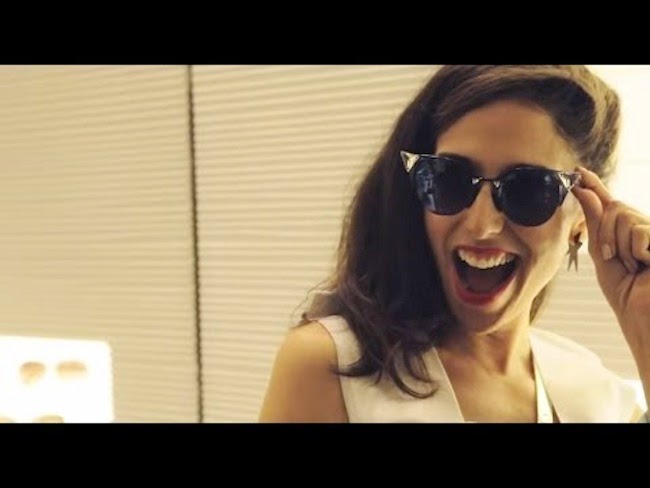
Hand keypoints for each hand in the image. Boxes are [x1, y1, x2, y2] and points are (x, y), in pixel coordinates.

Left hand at [571, 167, 649, 367]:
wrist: (648, 322)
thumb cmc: (629, 295)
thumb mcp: (604, 256)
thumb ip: (596, 224)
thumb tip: (584, 190)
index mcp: (630, 233)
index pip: (611, 204)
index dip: (595, 186)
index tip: (578, 172)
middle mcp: (646, 229)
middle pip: (615, 208)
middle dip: (606, 235)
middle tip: (616, 260)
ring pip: (625, 217)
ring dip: (620, 246)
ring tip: (635, 268)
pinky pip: (640, 232)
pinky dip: (636, 252)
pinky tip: (647, 266)